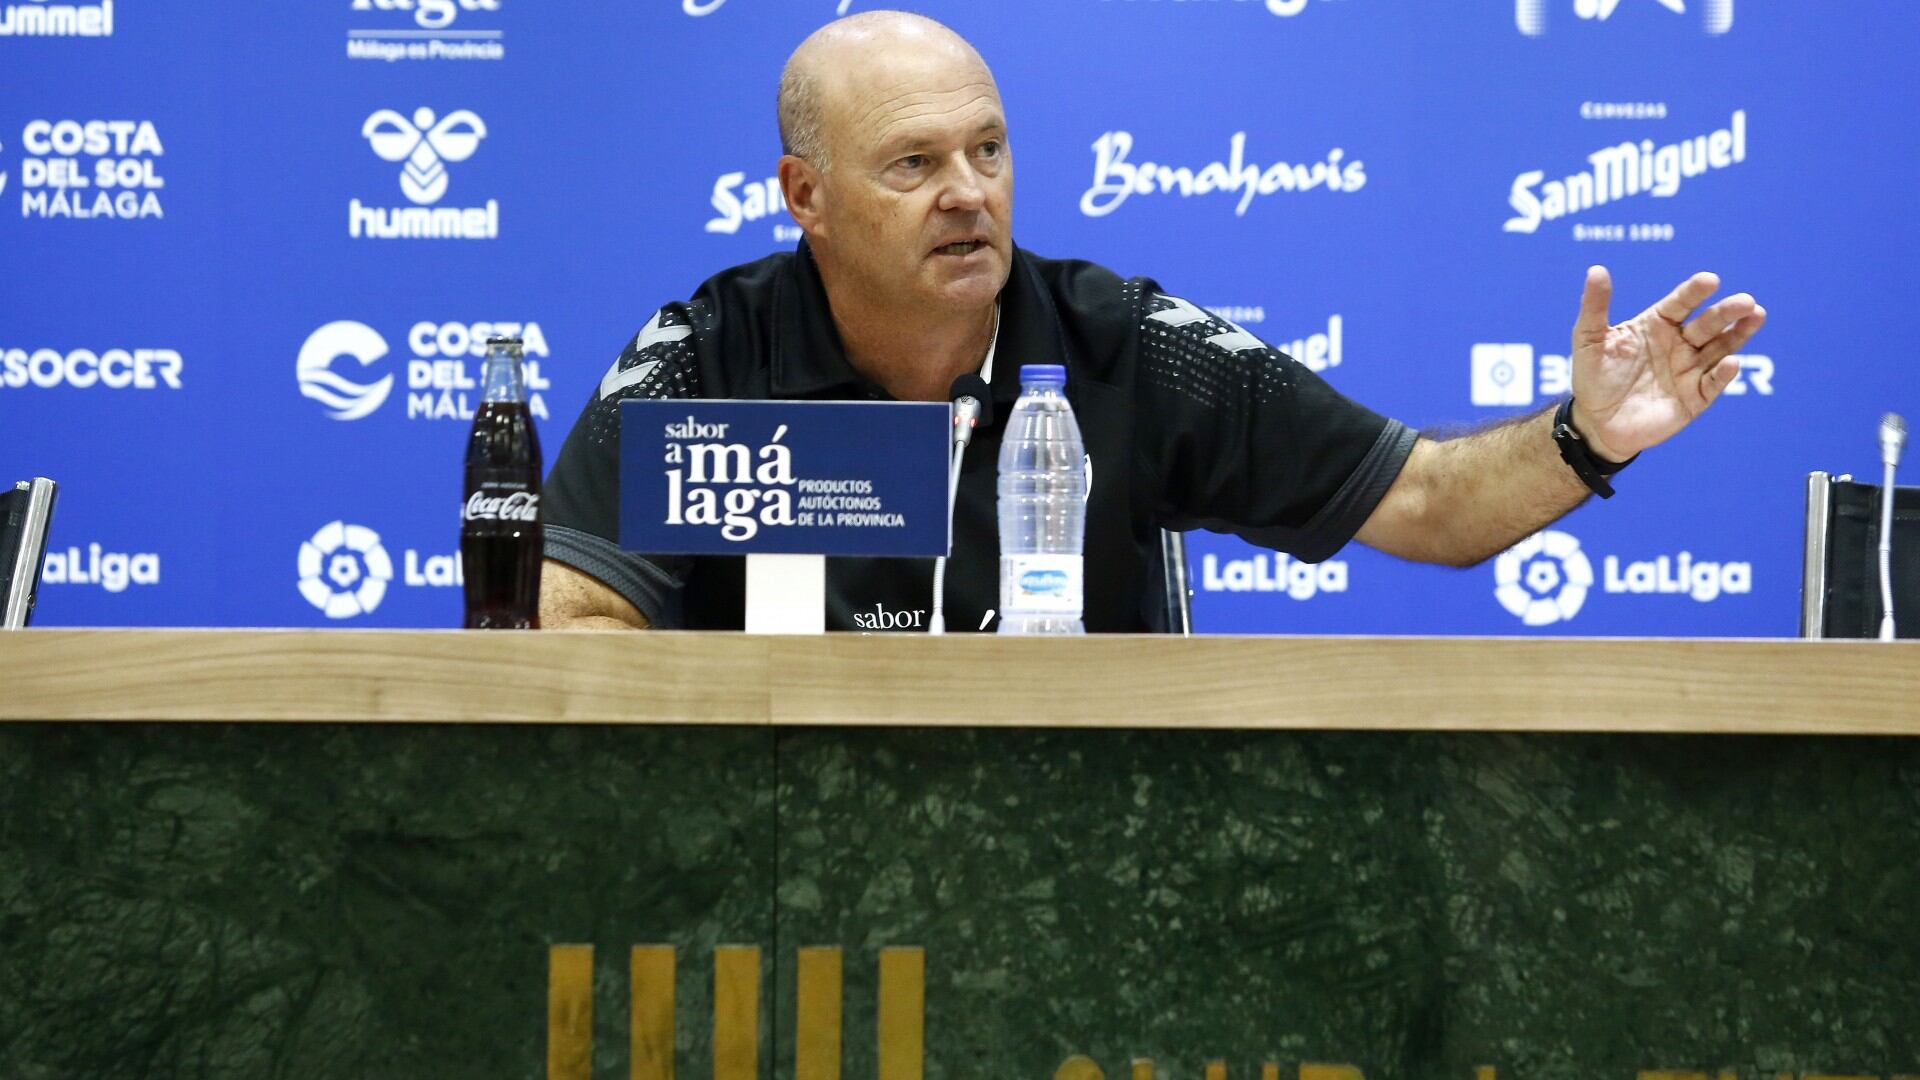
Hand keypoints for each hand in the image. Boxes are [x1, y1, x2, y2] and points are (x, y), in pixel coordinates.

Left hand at [1568, 266, 1766, 460]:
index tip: (1710, 280)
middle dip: (1726, 311)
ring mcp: (1689, 370)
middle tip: (1745, 301)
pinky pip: (1712, 384)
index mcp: (1657, 324)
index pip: (1680, 303)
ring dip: (1739, 334)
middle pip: (1707, 323)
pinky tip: (1732, 362)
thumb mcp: (1588, 339)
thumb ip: (1594, 306)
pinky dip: (1723, 374)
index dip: (1695, 292)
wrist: (1596, 422)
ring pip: (1720, 348)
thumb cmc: (1593, 376)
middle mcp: (1679, 344)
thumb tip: (1596, 270)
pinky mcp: (1694, 398)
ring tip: (1756, 315)